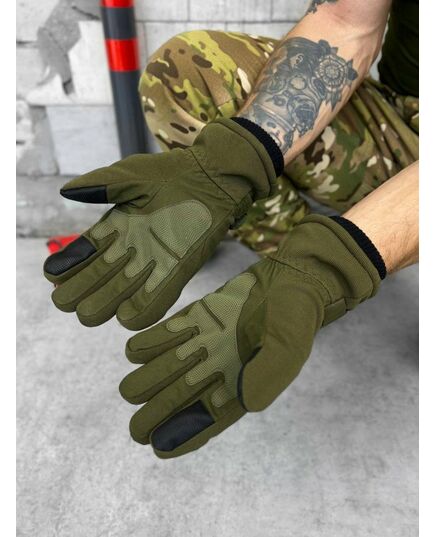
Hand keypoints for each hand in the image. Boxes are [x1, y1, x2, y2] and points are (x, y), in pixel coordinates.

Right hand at [43, 118, 276, 329]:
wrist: (212, 178)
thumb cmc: (173, 173)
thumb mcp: (132, 176)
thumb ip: (101, 184)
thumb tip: (66, 191)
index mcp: (115, 229)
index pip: (83, 255)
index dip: (66, 267)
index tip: (52, 276)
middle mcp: (130, 250)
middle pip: (95, 281)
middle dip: (78, 294)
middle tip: (68, 299)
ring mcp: (152, 263)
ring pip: (119, 296)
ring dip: (102, 306)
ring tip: (89, 312)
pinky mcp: (177, 272)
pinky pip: (155, 300)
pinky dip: (140, 311)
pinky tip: (124, 317)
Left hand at [119, 215, 380, 457]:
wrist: (286, 281)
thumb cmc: (293, 320)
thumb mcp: (289, 349)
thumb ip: (268, 375)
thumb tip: (244, 401)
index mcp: (237, 389)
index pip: (205, 422)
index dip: (180, 437)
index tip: (157, 446)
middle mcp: (213, 372)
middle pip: (174, 401)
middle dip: (152, 416)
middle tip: (137, 427)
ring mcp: (200, 346)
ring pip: (161, 372)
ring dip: (144, 382)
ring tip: (132, 390)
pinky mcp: (191, 320)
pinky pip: (160, 337)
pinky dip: (145, 345)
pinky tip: (136, 351)